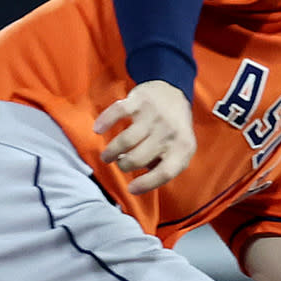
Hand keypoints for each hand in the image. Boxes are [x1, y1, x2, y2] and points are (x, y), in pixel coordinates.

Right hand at [95, 80, 195, 194]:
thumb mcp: (180, 149)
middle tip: (119, 163)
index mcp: (183, 148)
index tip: (130, 188)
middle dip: (124, 165)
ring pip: (126, 141)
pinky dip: (105, 122)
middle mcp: (169, 132)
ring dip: (111, 152)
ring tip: (107, 156)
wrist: (173, 91)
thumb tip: (141, 182)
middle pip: (138, 158)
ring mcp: (154, 116)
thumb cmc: (173, 129)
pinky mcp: (139, 100)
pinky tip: (98, 130)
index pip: (165, 172)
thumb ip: (167, 165)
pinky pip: (117, 113)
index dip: (146, 184)